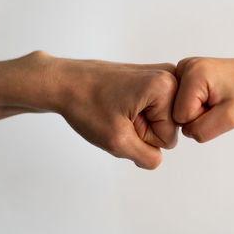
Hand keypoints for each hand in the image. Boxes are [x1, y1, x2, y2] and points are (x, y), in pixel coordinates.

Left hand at [50, 56, 178, 168]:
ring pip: (160, 120)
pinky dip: (138, 113)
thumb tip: (158, 157)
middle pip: (168, 128)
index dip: (142, 137)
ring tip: (118, 109)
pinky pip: (154, 110)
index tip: (122, 119)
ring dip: (140, 122)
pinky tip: (121, 104)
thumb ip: (149, 158)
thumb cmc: (86, 105)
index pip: (168, 139)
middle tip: (119, 115)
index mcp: (166, 86)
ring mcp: (161, 75)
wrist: (64, 82)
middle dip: (143, 130)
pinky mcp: (152, 78)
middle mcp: (168, 76)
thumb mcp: (118, 142)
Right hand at [173, 56, 233, 142]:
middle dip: (200, 115)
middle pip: (177, 112)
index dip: (202, 119)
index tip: (220, 106)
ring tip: (219, 99)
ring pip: (180, 108)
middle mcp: (184, 67)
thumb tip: (183, 131)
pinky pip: (184, 102)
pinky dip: (199, 104)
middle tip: (220, 103)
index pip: (180, 117)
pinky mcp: (187, 75)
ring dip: (200, 110)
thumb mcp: (230, 118)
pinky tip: (214, 96)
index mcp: (192, 73)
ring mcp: (184, 69)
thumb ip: (201, 130)